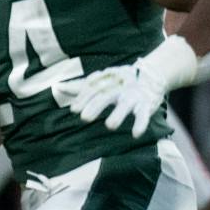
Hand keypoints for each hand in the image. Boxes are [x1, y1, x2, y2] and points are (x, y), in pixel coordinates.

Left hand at [57, 37, 196, 138]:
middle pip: (107, 95)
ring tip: (110, 126)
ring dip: (118, 114)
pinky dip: (141, 124)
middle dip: (96, 106)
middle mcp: (120, 87)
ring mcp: (134, 96)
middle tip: (85, 118)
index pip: (94, 88)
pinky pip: (145, 115)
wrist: (152, 75)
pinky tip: (135, 134)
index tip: (74, 110)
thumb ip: (81, 86)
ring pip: (126, 104)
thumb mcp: (101, 80)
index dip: (83, 98)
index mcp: (108, 81)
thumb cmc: (119, 81)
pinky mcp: (147, 105)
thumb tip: (58, 87)